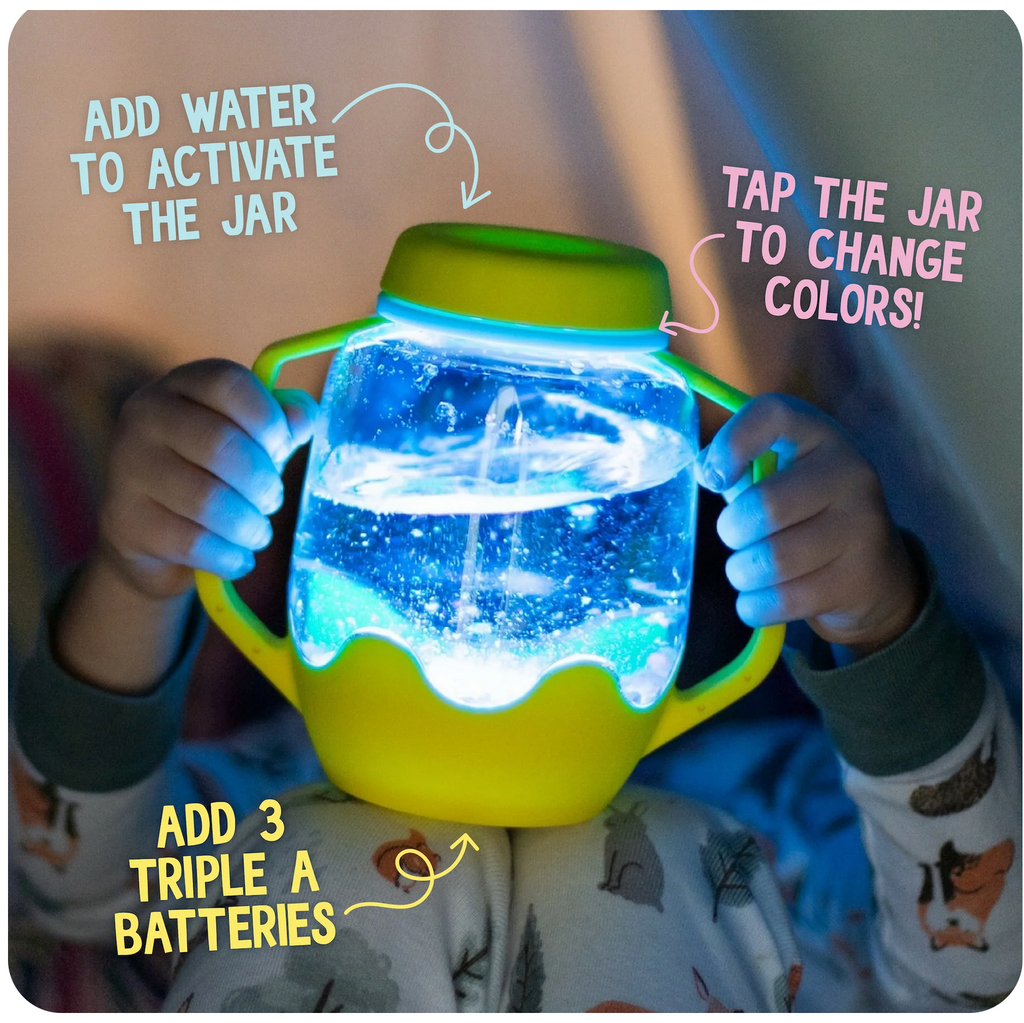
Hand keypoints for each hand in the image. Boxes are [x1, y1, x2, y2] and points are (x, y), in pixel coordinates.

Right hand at [97, 359, 316, 599]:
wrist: (151, 534)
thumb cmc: (214, 473)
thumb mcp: (250, 439)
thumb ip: (281, 423)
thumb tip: (302, 419)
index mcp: (181, 385)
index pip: (228, 383)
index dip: (268, 420)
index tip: (282, 449)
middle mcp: (144, 415)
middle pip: (220, 444)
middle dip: (262, 482)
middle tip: (272, 501)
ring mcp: (126, 467)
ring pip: (206, 498)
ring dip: (249, 525)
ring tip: (258, 533)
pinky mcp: (123, 520)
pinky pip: (192, 541)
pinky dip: (228, 555)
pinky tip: (238, 558)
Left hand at [696, 393, 923, 657]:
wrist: (874, 570)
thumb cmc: (805, 513)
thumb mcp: (780, 476)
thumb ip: (741, 468)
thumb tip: (706, 471)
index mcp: (821, 435)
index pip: (773, 414)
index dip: (731, 443)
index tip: (714, 478)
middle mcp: (850, 472)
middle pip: (765, 505)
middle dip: (733, 531)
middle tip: (736, 537)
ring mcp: (862, 526)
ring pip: (772, 560)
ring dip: (741, 573)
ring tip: (746, 570)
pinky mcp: (859, 578)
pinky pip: (784, 599)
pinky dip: (755, 606)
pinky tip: (757, 598)